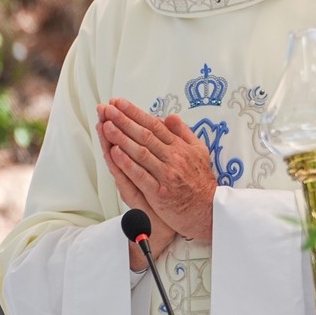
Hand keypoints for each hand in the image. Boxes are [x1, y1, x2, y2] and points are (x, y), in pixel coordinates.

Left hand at [98, 98, 216, 242]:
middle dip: (124, 120)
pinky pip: (140, 175)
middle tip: (107, 109)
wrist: (209, 210)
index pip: (155, 125)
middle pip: (145, 135)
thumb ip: (184, 133)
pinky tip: (114, 152)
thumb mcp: (200, 151)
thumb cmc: (201, 182)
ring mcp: (167, 175)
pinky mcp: (160, 193)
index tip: (120, 103)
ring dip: (121, 138)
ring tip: (106, 125)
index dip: (135, 113)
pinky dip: (127, 163)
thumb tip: (170, 117)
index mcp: (181, 147)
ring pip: (141, 152)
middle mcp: (174, 158)